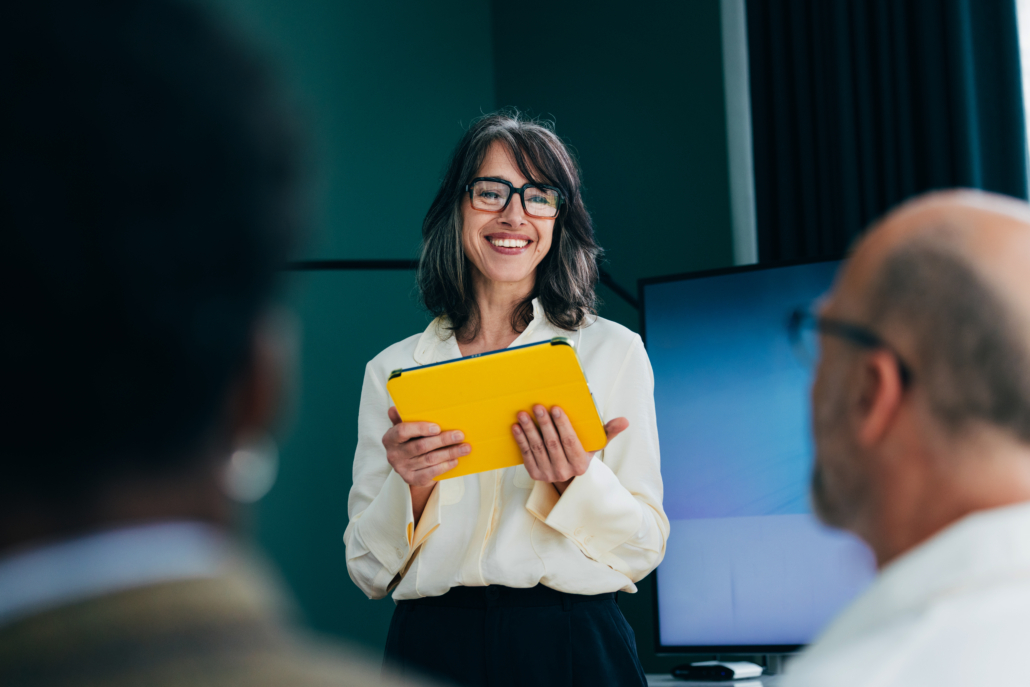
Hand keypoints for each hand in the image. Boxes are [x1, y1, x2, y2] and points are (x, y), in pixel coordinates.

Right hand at [383, 407, 469, 487]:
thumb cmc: (409, 441)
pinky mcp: (412, 479)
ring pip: (429, 460)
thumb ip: (402, 418)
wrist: (409, 466)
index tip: (437, 427)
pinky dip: (444, 466)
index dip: (420, 429)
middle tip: (460, 435)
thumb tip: (395, 408)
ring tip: (465, 448)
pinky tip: (455, 460)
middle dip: (442, 440)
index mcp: (390, 438)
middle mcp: (394, 455)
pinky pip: (431, 473)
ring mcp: (402, 469)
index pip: (402, 432)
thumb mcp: (404, 429)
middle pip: (420, 446)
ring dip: (449, 453)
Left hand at [512, 405, 628, 493]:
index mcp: (580, 465)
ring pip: (537, 449)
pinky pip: (526, 455)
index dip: (562, 425)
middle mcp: (564, 472)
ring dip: (529, 430)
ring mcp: (547, 474)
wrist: (566, 477)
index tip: (555, 408)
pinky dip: (520, 440)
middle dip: (544, 424)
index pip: (570, 442)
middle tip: (537, 406)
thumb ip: (608, 432)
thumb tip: (625, 421)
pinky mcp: (534, 474)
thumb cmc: (581, 453)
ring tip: (523, 413)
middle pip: (552, 444)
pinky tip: (516, 427)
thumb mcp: (595, 445)